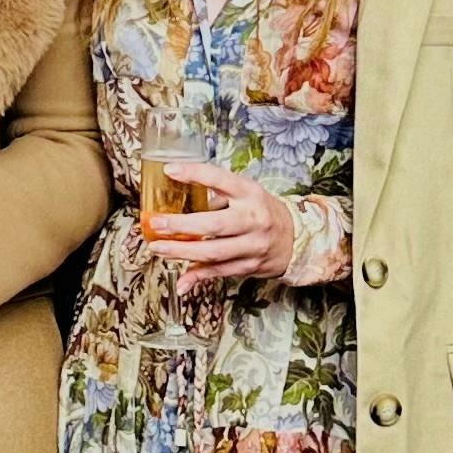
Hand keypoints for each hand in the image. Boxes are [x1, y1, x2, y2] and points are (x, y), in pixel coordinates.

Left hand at [140, 164, 297, 285]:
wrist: (295, 238)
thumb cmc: (261, 210)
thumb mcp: (246, 192)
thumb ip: (217, 191)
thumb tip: (177, 185)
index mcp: (250, 193)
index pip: (221, 179)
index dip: (195, 173)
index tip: (170, 171)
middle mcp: (253, 219)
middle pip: (213, 224)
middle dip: (181, 225)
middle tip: (156, 223)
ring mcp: (253, 245)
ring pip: (213, 252)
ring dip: (182, 252)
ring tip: (158, 247)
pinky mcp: (250, 266)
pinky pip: (219, 272)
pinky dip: (198, 277)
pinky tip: (181, 281)